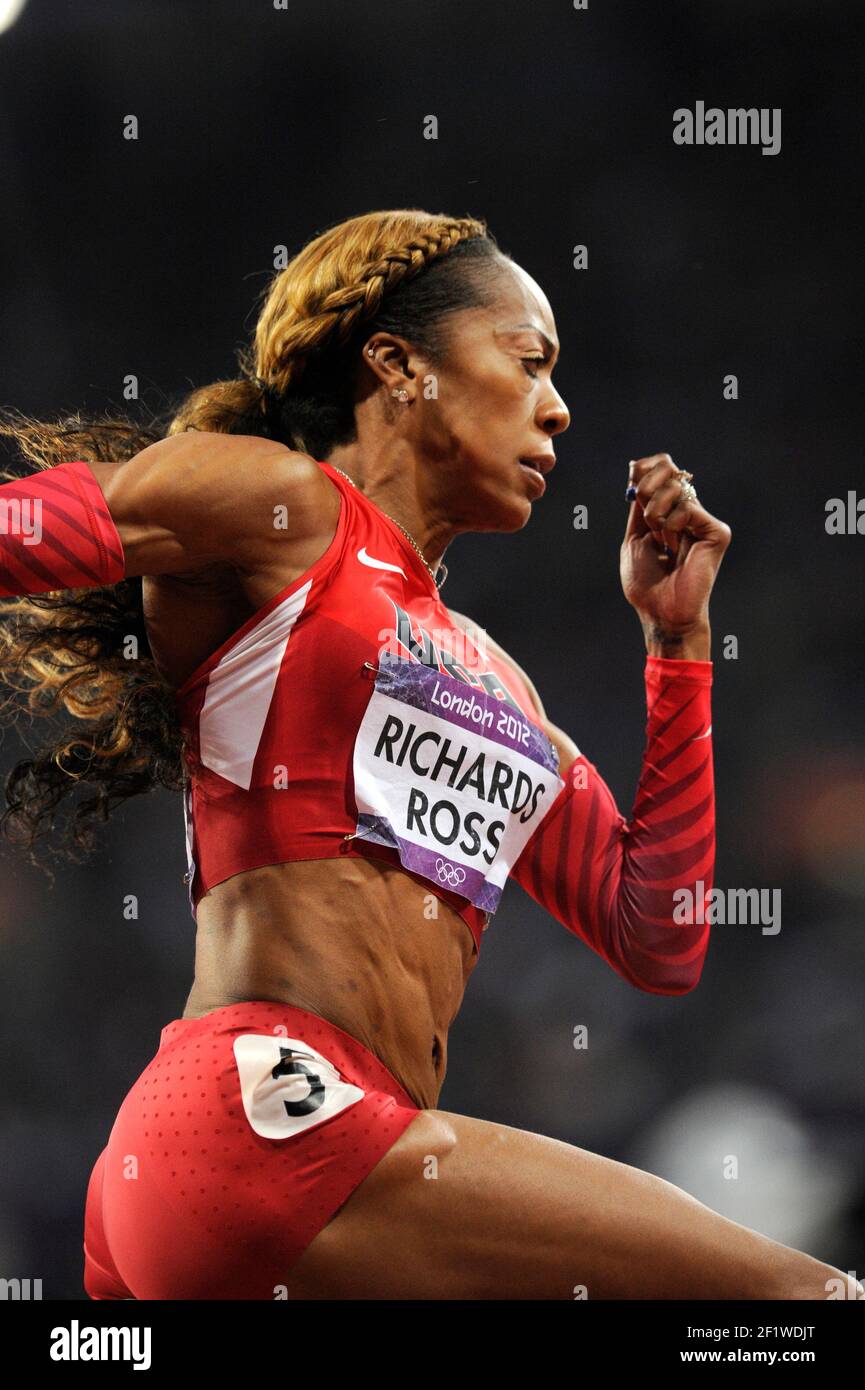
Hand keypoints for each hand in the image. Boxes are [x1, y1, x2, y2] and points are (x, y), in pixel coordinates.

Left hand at [619, 454, 730, 654]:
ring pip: (676, 489)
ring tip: (662, 543)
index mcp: (671, 513)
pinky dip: (672, 526)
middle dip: (648, 489)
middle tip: (646, 520)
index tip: (632, 481)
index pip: (664, 470)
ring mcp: (705, 521)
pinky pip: (687, 509)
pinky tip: (675, 548)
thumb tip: (638, 472)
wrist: (661, 611)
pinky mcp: (717, 532)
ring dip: (656, 515)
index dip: (646, 468)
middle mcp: (691, 512)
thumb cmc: (646, 583)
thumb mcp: (635, 537)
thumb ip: (639, 506)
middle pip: (670, 470)